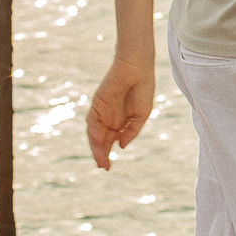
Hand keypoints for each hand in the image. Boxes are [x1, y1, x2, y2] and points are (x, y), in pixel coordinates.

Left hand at [86, 55, 154, 169]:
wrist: (137, 68)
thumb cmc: (143, 89)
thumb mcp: (142, 114)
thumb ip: (132, 131)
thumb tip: (121, 146)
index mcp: (120, 122)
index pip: (110, 142)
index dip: (108, 154)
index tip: (108, 167)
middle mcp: (109, 119)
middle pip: (100, 141)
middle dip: (101, 154)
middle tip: (104, 167)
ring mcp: (102, 112)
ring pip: (94, 134)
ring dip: (96, 147)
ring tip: (101, 159)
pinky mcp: (97, 104)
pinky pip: (92, 121)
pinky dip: (94, 132)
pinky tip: (98, 140)